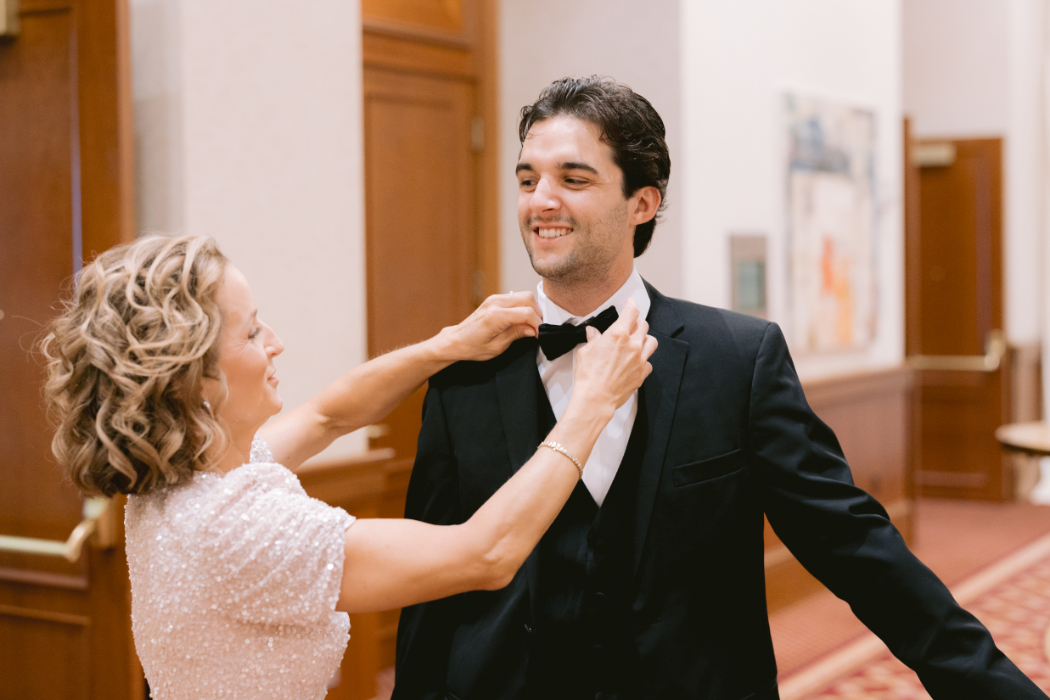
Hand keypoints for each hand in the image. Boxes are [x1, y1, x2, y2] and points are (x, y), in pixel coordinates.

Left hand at [438, 292, 542, 361]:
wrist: (456, 341)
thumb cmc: (472, 347)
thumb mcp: (497, 347)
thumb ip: (516, 334)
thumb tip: (532, 329)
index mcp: (495, 316)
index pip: (527, 313)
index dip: (537, 324)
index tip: (539, 335)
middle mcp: (495, 303)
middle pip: (528, 298)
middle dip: (536, 314)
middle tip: (536, 329)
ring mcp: (494, 299)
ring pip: (523, 295)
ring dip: (530, 309)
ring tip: (529, 325)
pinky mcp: (494, 299)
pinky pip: (515, 297)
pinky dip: (522, 307)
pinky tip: (520, 320)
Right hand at [571, 299, 656, 415]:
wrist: (596, 398)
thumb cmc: (589, 376)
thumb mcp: (586, 352)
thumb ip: (593, 339)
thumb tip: (593, 333)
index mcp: (618, 335)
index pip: (632, 312)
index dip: (632, 304)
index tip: (631, 303)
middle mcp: (632, 345)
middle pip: (643, 325)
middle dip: (636, 323)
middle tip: (629, 326)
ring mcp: (640, 359)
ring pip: (651, 341)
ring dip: (644, 339)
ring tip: (636, 342)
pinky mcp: (642, 373)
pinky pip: (649, 361)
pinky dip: (643, 359)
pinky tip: (634, 362)